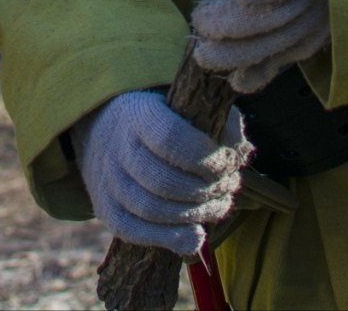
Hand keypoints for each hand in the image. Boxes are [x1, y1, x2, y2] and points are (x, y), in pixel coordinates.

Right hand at [71, 90, 247, 253]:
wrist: (113, 134)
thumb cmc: (167, 122)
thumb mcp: (193, 109)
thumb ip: (223, 126)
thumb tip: (240, 155)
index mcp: (139, 114)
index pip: (172, 140)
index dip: (208, 158)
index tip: (229, 163)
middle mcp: (117, 146)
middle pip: (164, 182)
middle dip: (206, 191)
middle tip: (229, 187)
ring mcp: (107, 180)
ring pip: (151, 210)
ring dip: (194, 215)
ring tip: (218, 205)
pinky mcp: (106, 209)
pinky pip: (135, 232)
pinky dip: (169, 238)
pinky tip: (196, 235)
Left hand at [190, 0, 328, 93]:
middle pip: (271, 19)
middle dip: (228, 23)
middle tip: (199, 20)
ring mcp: (316, 27)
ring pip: (269, 47)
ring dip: (231, 54)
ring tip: (202, 53)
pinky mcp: (307, 47)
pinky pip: (277, 66)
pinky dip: (253, 76)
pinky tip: (233, 78)